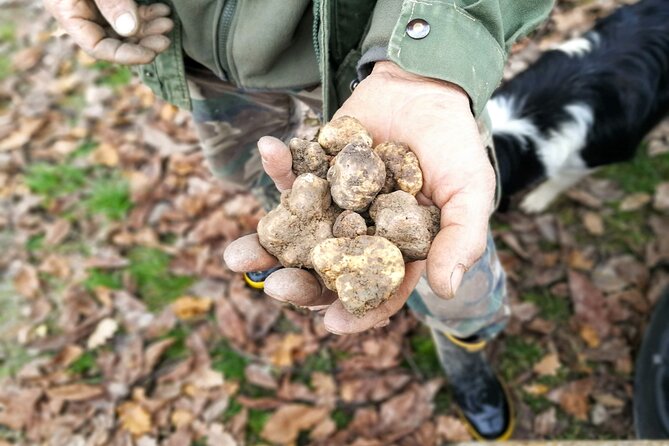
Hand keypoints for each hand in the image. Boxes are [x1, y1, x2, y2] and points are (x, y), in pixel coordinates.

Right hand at [44, 0, 173, 63]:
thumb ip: (110, 1)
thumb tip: (130, 29)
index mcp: (68, 12)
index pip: (97, 47)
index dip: (125, 55)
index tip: (151, 54)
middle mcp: (82, 13)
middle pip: (115, 40)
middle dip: (143, 41)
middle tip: (166, 38)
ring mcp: (96, 6)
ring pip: (126, 28)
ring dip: (148, 28)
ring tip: (167, 21)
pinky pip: (130, 13)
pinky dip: (146, 14)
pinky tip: (162, 10)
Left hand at [224, 61, 495, 333]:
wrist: (426, 86)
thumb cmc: (453, 144)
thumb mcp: (469, 192)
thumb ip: (460, 239)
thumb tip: (445, 289)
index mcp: (395, 250)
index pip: (375, 290)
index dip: (357, 310)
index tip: (332, 322)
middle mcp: (359, 233)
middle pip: (326, 270)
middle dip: (299, 283)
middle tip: (276, 287)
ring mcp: (332, 204)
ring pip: (296, 234)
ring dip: (265, 245)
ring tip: (236, 258)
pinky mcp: (314, 170)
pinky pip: (291, 175)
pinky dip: (277, 166)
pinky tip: (268, 150)